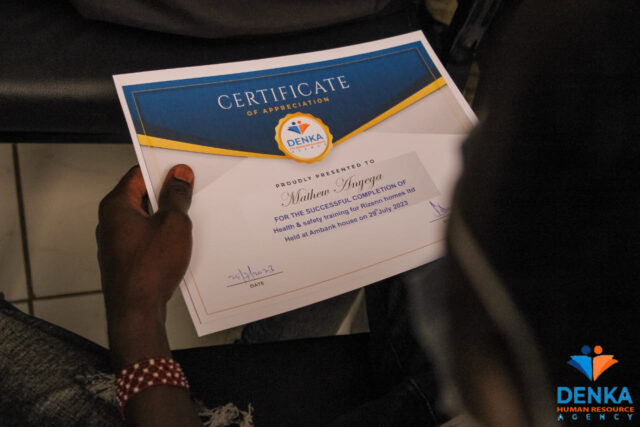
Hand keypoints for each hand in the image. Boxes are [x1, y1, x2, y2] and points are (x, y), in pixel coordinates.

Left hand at [96, 164, 193, 366]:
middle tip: (192, 196)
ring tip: (189, 222)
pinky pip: (147, 239)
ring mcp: (117, 242)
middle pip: (143, 197)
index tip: (183, 172)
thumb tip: (179, 175)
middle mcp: (111, 222)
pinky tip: (180, 245)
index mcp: (116, 206)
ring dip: (167, 219)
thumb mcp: (173, 224)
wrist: (136, 311)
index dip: (162, 170)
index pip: (138, 174)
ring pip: (146, 219)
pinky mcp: (126, 259)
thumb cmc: (149, 268)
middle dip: (168, 196)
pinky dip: (163, 237)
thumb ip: (177, 196)